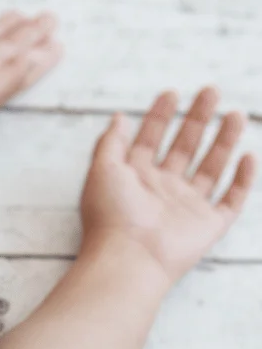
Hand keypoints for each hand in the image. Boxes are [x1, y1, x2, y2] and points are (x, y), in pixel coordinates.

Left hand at [79, 88, 255, 285]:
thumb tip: (117, 116)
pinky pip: (231, 199)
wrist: (129, 257)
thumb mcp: (102, 170)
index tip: (171, 92)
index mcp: (134, 177)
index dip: (159, 116)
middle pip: (184, 147)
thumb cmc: (111, 214)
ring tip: (234, 113)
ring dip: (223, 140)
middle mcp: (161, 190)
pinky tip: (248, 156)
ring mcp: (186, 207)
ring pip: (210, 167)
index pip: (149, 140)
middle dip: (197, 119)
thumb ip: (110, 142)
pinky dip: (242, 179)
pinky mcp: (208, 225)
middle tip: (210, 90)